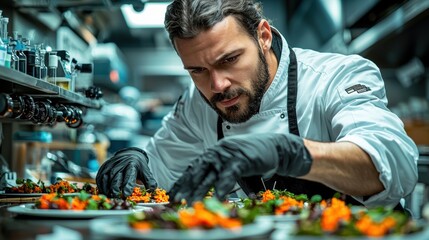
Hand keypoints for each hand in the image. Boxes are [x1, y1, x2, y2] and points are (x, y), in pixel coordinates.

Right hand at [96, 147, 156, 197]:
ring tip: (109, 196)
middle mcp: (121, 164)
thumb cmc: (138, 166)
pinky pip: (100, 176)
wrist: (129, 154)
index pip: (129, 175)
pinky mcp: (104, 166)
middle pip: (116, 176)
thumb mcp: (145, 172)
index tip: (126, 194)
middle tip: (115, 196)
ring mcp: (111, 164)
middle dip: (114, 187)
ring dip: (106, 187)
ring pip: (106, 176)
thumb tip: (152, 189)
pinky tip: (103, 191)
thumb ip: (149, 181)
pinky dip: (100, 184)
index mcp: (132, 165)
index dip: (127, 185)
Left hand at [169, 133, 311, 202]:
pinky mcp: (241, 160)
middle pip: (198, 172)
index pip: (194, 168)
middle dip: (186, 188)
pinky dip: (223, 188)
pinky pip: (229, 176)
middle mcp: (217, 153)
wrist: (274, 146)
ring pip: (211, 176)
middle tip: (176, 201)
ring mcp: (228, 155)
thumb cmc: (252, 156)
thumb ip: (220, 173)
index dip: (183, 181)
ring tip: (192, 203)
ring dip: (200, 191)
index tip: (173, 193)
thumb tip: (210, 189)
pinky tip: (217, 198)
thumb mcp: (232, 163)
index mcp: (213, 153)